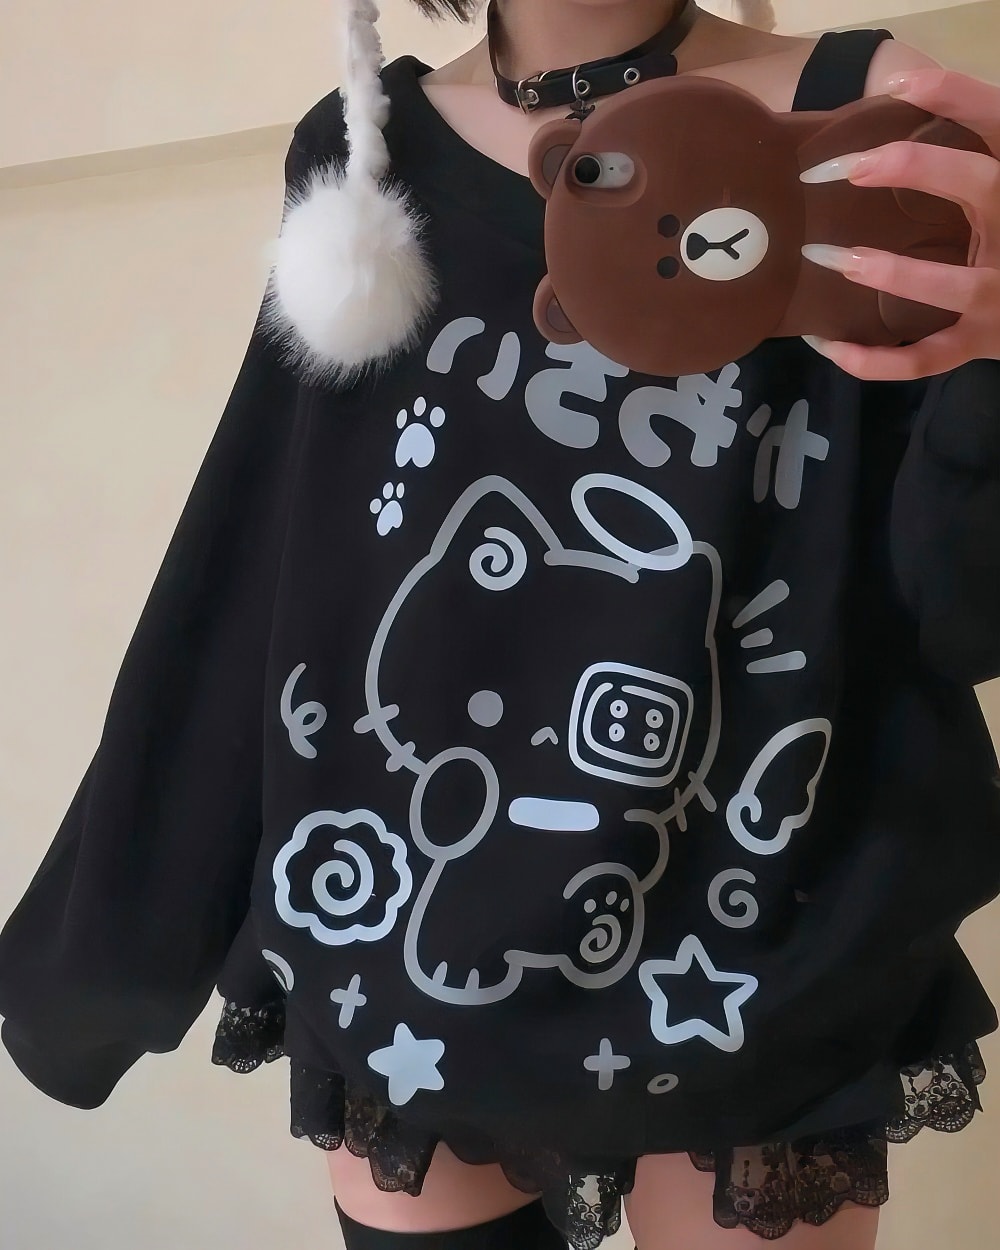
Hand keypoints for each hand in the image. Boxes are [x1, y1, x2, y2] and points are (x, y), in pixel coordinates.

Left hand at [799, 67, 999, 380]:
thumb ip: (965, 150)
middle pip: (984, 184)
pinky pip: (922, 360)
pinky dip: (873, 361)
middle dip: (919, 169)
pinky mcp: (979, 343)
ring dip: (894, 273)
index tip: (899, 84)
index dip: (956, 95)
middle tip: (850, 166)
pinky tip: (828, 344)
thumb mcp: (996, 185)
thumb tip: (895, 90)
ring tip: (837, 257)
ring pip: (952, 287)